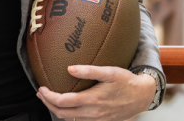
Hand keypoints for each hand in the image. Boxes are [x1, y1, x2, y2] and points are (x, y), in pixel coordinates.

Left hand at [36, 65, 155, 120]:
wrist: (143, 96)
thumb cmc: (127, 81)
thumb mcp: (110, 72)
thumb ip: (89, 70)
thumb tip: (70, 68)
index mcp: (92, 100)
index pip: (62, 102)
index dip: (48, 96)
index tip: (41, 88)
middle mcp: (92, 112)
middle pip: (62, 113)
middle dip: (48, 104)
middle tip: (41, 93)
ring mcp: (96, 118)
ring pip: (69, 118)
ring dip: (56, 109)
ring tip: (49, 98)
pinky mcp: (100, 120)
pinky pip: (79, 120)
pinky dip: (68, 114)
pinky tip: (67, 105)